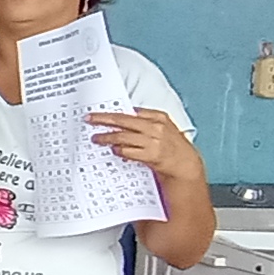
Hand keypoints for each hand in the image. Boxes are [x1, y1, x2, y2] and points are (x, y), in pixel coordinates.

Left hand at [88, 110, 203, 184]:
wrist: (185, 163)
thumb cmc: (170, 144)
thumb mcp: (162, 127)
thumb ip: (145, 121)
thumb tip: (121, 118)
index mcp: (158, 116)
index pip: (130, 111)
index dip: (112, 111)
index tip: (98, 112)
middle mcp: (155, 127)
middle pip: (123, 120)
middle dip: (103, 119)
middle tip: (89, 119)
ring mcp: (153, 141)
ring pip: (123, 137)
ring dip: (107, 138)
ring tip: (96, 139)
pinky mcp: (151, 155)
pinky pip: (129, 151)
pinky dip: (119, 150)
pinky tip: (114, 150)